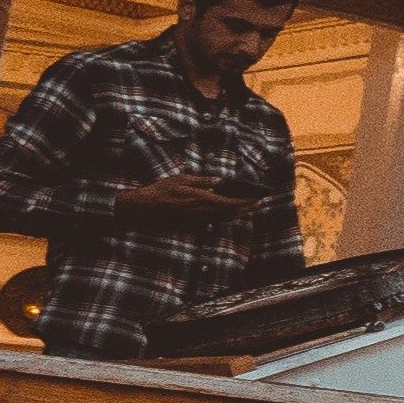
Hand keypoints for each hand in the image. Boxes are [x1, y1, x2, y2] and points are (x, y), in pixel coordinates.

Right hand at [114, 173, 254, 221]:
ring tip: (249, 206)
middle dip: (247, 208)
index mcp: (202, 199)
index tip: (258, 197)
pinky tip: (230, 211)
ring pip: (225, 218)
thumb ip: (202, 181)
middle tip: (259, 202)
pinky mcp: (194, 223)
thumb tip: (220, 181)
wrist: (145, 208)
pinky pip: (215, 221)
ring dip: (239, 213)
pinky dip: (227, 216)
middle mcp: (203, 212)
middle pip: (231, 213)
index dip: (247, 202)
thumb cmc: (162, 190)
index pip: (231, 203)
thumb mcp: (182, 179)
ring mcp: (198, 219)